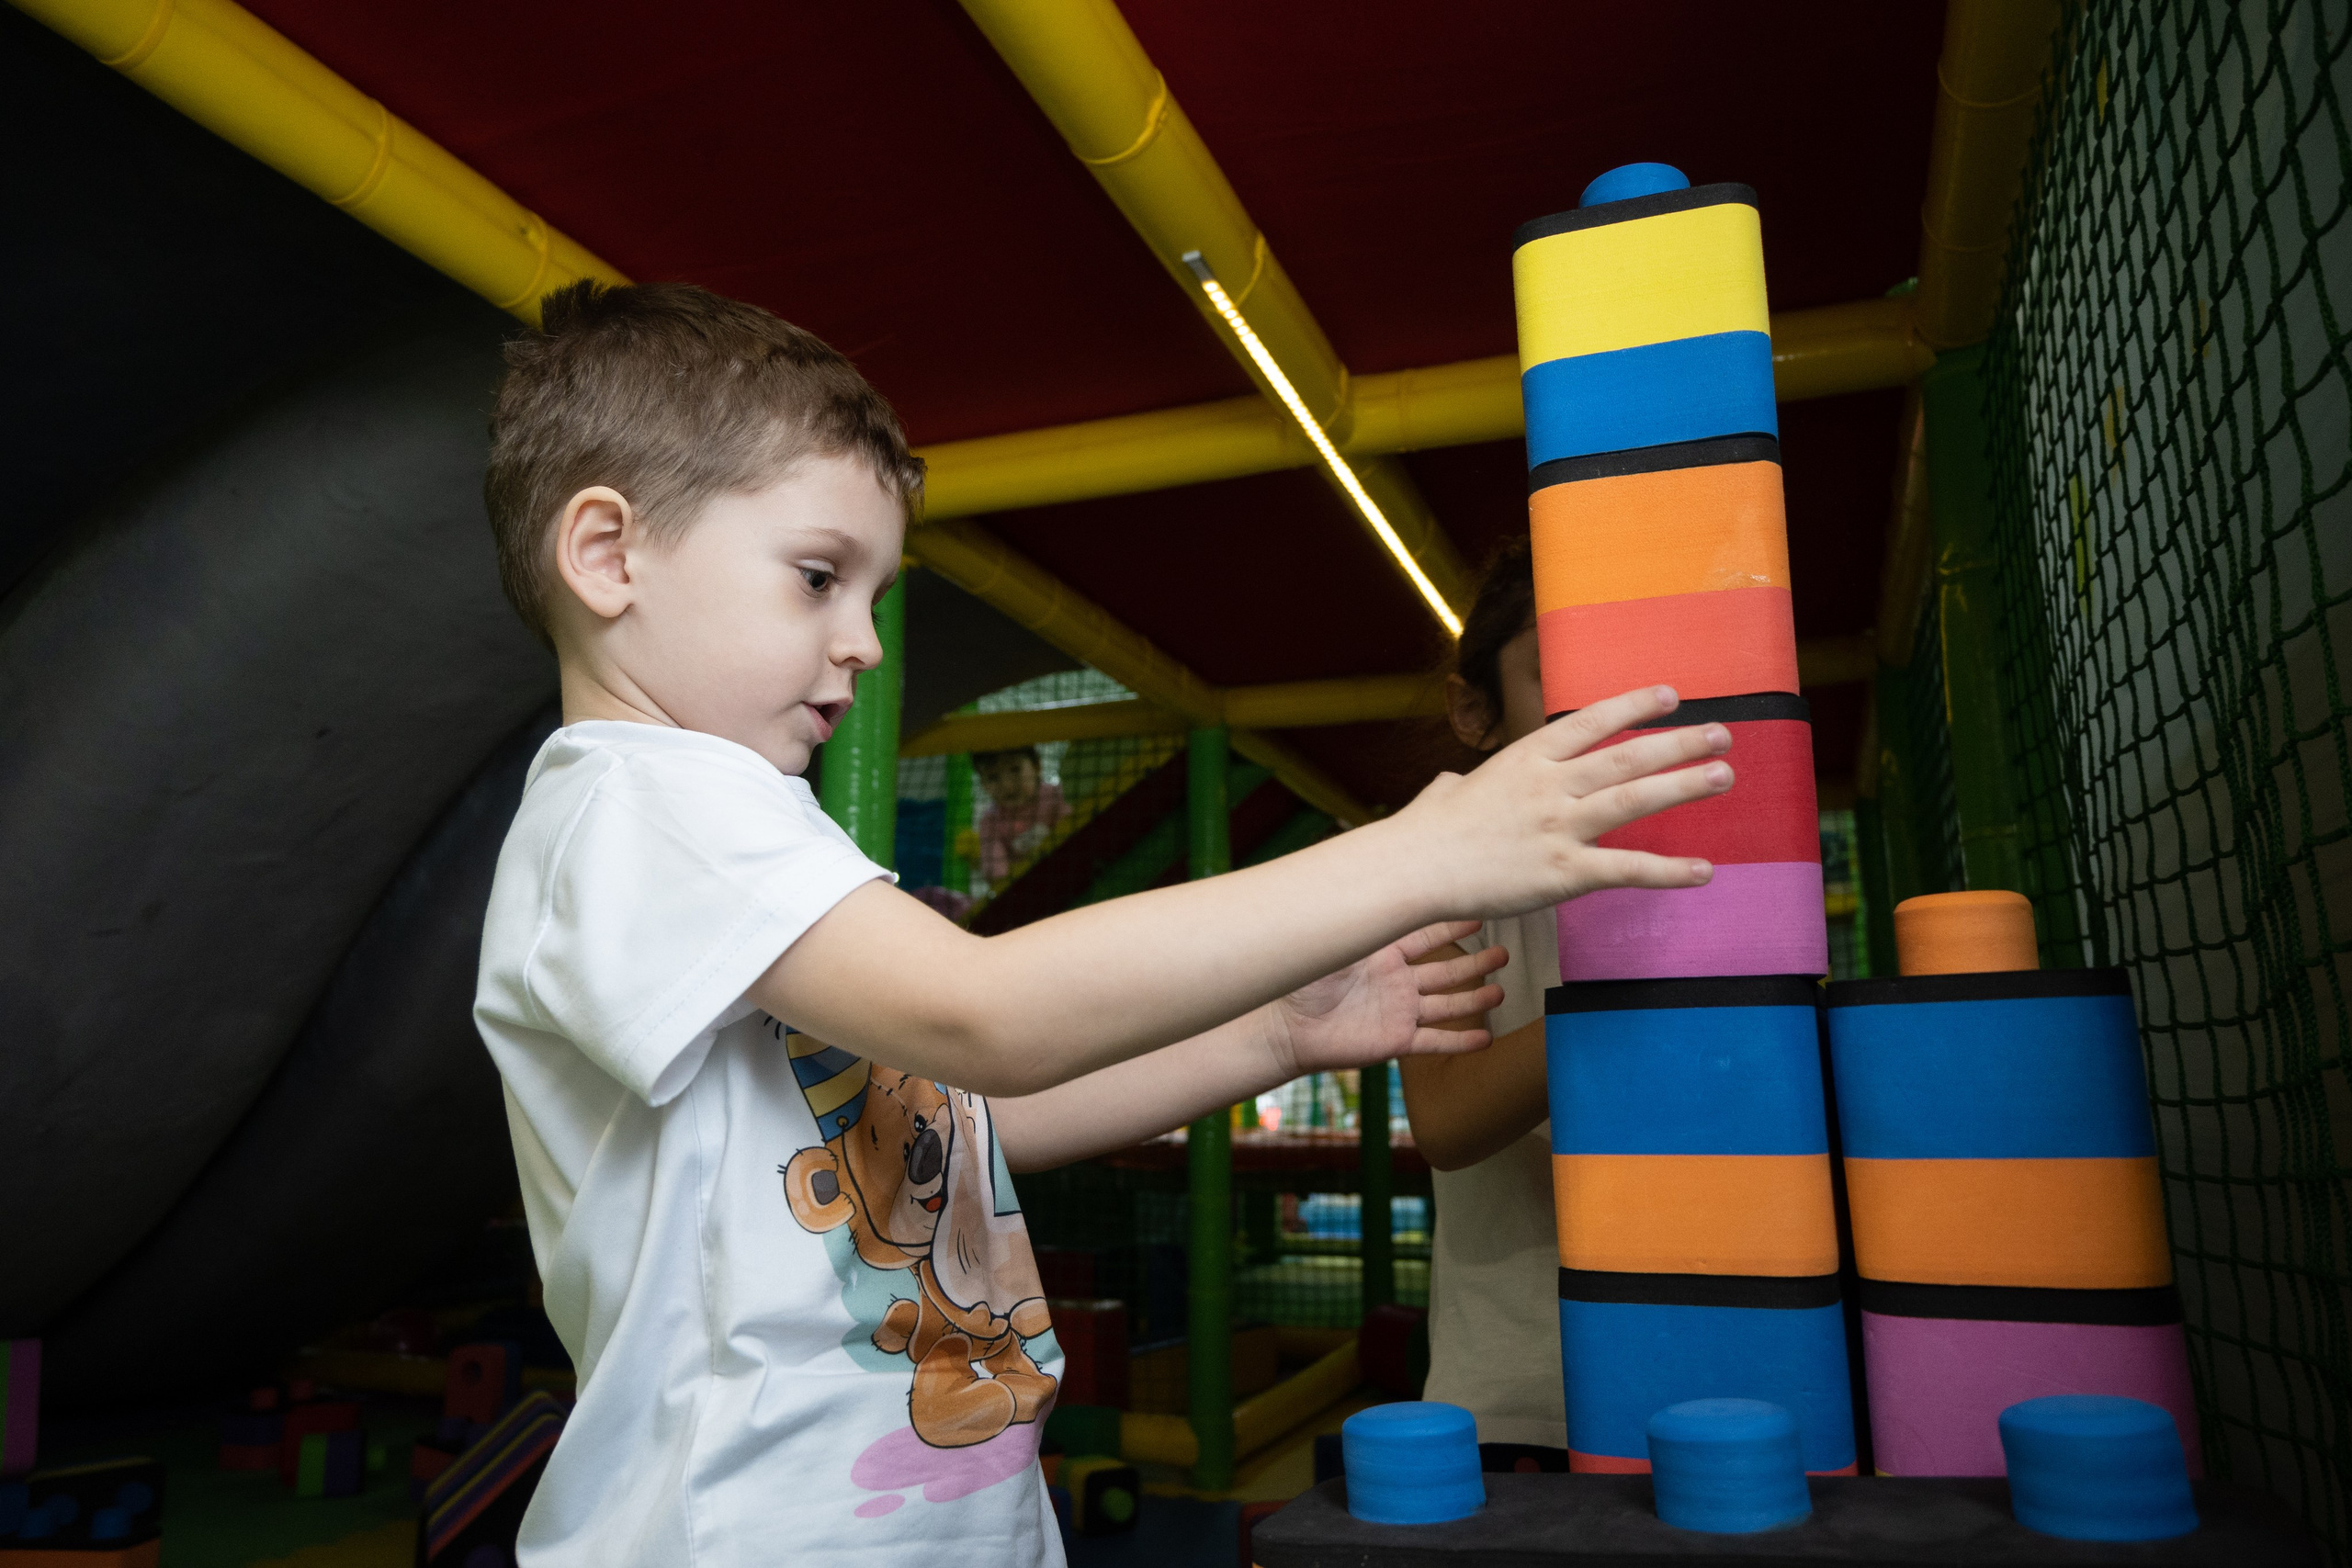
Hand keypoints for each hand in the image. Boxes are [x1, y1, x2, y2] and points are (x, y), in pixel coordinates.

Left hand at [1265, 920, 1506, 1077]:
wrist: (1287, 1028)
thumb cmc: (1302, 981)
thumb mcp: (1333, 944)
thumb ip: (1359, 921)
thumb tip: (1376, 880)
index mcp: (1383, 955)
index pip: (1426, 936)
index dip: (1452, 927)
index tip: (1479, 914)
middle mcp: (1397, 982)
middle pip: (1446, 971)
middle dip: (1475, 962)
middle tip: (1503, 953)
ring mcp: (1399, 1012)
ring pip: (1447, 1005)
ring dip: (1474, 999)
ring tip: (1501, 992)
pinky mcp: (1396, 1040)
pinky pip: (1435, 1042)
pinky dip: (1460, 1042)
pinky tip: (1486, 1039)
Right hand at [1396, 685, 1734, 920]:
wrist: (1412, 866)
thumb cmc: (1427, 830)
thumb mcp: (1451, 790)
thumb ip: (1463, 784)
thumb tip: (1449, 786)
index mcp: (1527, 758)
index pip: (1591, 722)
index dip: (1634, 706)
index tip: (1671, 696)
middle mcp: (1550, 786)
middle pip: (1626, 757)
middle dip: (1678, 743)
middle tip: (1723, 735)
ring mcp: (1559, 828)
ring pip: (1633, 799)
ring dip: (1683, 786)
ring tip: (1723, 776)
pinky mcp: (1563, 873)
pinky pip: (1626, 868)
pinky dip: (1669, 871)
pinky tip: (1704, 871)